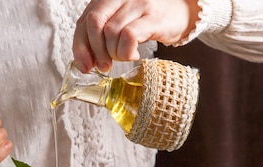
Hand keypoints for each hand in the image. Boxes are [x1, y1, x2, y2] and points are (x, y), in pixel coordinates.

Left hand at [73, 0, 200, 72]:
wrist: (182, 11)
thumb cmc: (147, 19)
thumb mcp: (119, 22)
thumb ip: (100, 35)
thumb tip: (85, 62)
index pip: (83, 21)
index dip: (80, 46)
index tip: (85, 66)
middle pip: (94, 23)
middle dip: (95, 50)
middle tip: (103, 65)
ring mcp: (137, 3)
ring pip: (111, 32)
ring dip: (114, 53)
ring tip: (124, 56)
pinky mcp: (152, 16)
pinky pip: (129, 36)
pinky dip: (127, 52)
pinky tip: (133, 55)